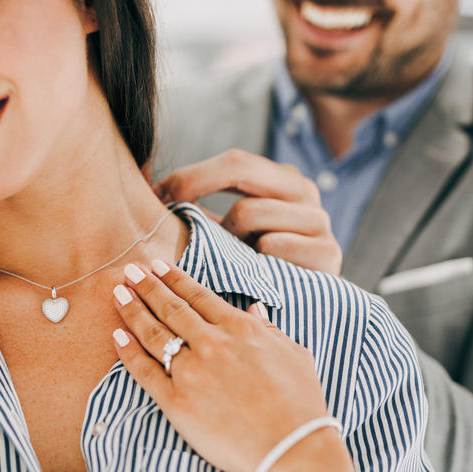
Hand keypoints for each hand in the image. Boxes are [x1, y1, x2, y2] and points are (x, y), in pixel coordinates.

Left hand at [110, 261, 367, 471]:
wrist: (292, 451)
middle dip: (147, 286)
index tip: (157, 265)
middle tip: (128, 269)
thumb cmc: (300, 406)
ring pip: (154, 333)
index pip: (198, 296)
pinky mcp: (176, 402)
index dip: (174, 278)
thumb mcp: (294, 355)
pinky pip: (145, 371)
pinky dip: (128, 351)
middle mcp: (212, 345)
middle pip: (171, 308)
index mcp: (240, 330)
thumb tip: (254, 310)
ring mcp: (191, 372)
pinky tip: (117, 336)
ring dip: (133, 310)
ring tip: (117, 293)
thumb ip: (269, 330)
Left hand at [154, 149, 342, 274]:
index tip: (158, 195)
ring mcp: (320, 221)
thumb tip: (145, 184)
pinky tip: (250, 274)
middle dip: (198, 189)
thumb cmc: (253, 267)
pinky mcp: (328, 254)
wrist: (306, 311)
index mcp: (281, 178)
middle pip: (240, 170)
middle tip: (174, 218)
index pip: (232, 160)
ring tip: (226, 256)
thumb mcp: (227, 228)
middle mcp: (305, 190)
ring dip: (227, 236)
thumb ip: (197, 203)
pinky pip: (271, 245)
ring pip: (249, 211)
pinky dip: (252, 260)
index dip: (191, 175)